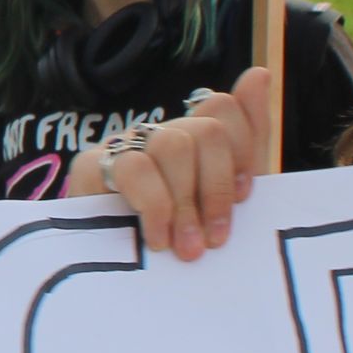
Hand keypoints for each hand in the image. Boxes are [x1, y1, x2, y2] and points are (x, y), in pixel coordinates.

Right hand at [61, 67, 281, 260]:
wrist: (121, 280)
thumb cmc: (178, 239)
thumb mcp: (225, 202)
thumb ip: (247, 146)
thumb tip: (260, 73)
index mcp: (193, 140)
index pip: (222, 107)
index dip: (242, 148)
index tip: (243, 197)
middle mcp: (159, 134)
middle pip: (205, 130)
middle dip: (216, 188)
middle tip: (213, 239)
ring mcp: (124, 146)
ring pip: (173, 144)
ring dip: (187, 203)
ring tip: (186, 247)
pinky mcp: (92, 166)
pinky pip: (135, 168)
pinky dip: (156, 207)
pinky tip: (158, 237)